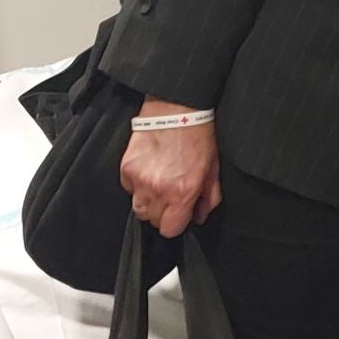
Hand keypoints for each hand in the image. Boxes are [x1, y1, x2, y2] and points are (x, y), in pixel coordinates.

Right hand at [120, 102, 221, 238]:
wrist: (176, 109)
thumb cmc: (198, 135)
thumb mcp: (213, 168)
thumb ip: (209, 198)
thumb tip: (200, 216)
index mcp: (182, 192)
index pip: (170, 230)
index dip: (177, 223)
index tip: (181, 213)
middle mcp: (158, 190)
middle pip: (153, 221)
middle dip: (164, 212)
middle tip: (172, 195)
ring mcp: (139, 180)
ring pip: (138, 209)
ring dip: (149, 202)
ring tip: (160, 184)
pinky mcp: (126, 169)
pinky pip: (128, 190)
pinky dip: (137, 186)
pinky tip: (149, 171)